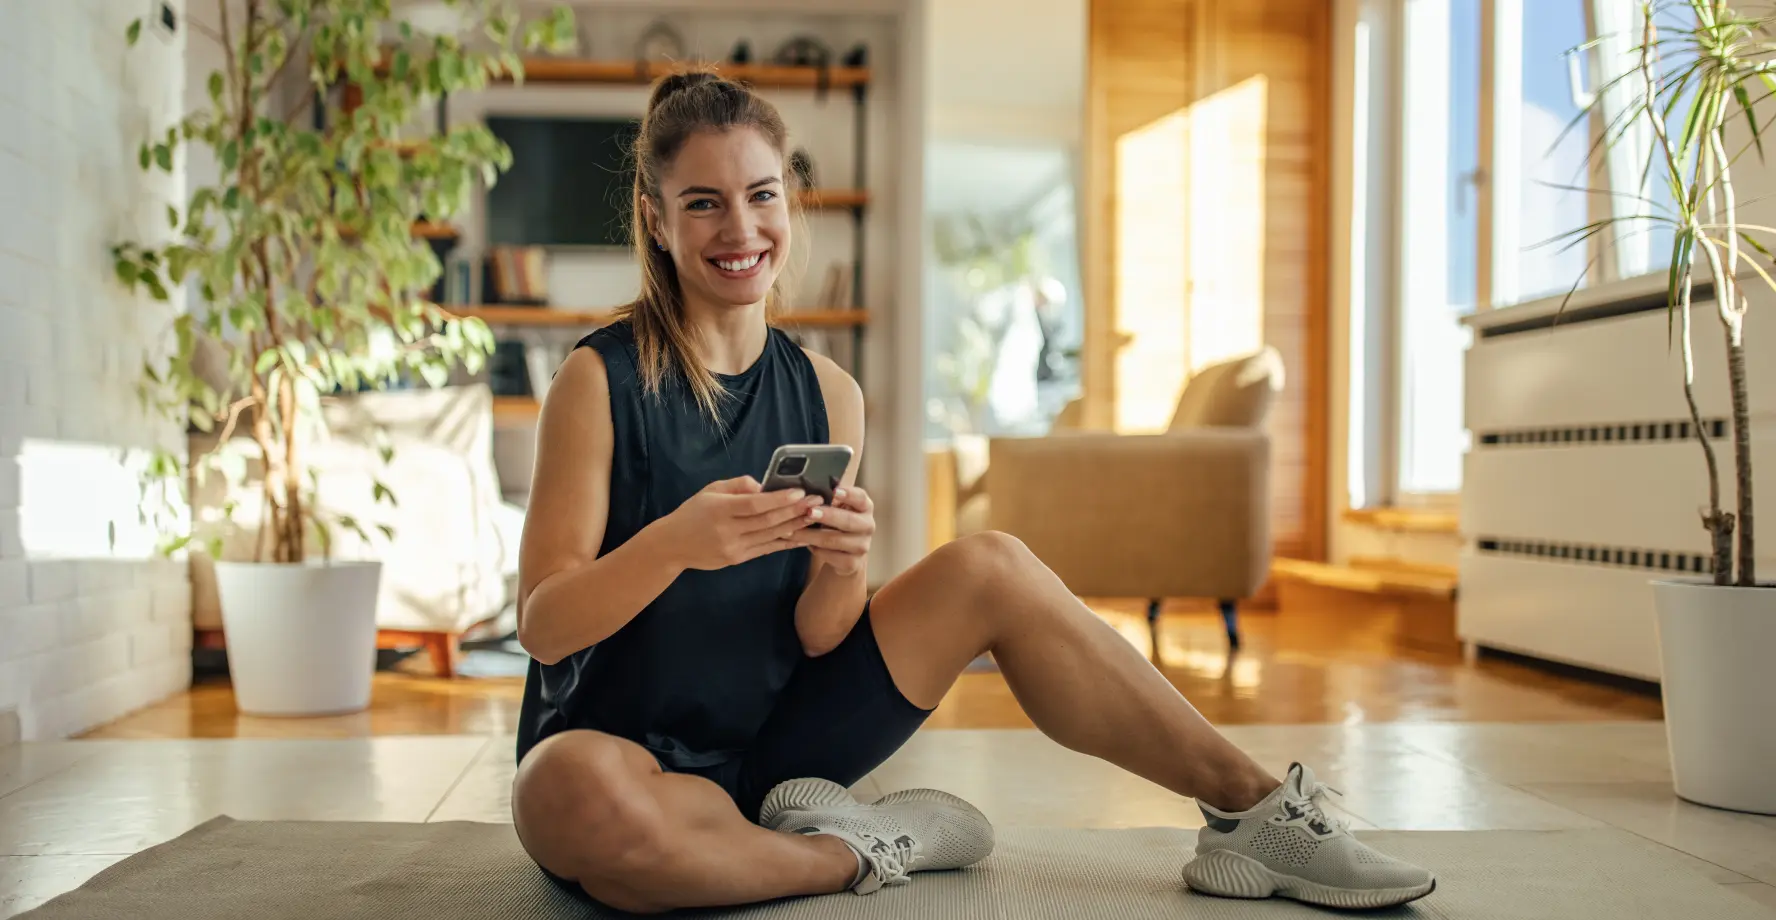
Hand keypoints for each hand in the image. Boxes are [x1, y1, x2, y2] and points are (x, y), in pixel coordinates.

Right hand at [660, 476, 822, 570]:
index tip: (800, 492)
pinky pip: (767, 549)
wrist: (672, 545)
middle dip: (795, 511)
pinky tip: (802, 535)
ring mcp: (733, 548)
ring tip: (815, 516)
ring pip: (771, 537)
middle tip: (817, 502)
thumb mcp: (710, 490)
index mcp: (719, 509)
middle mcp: (727, 530)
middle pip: (767, 521)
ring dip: (796, 526)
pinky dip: (786, 542)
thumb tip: (763, 486)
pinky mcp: (737, 559)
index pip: (754, 505)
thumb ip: (737, 485)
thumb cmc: (693, 512)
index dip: (779, 499)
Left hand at [792, 485, 873, 576]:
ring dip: (812, 535)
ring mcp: (862, 546)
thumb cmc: (836, 523)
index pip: (861, 498)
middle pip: (848, 521)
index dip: (849, 494)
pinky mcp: (854, 563)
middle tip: (809, 512)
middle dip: (827, 516)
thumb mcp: (835, 508)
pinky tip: (805, 544)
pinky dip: (816, 550)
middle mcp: (868, 525)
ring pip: (836, 540)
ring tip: (793, 531)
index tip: (834, 491)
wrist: (844, 553)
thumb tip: (810, 486)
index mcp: (864, 507)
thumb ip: (828, 498)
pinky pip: (832, 557)